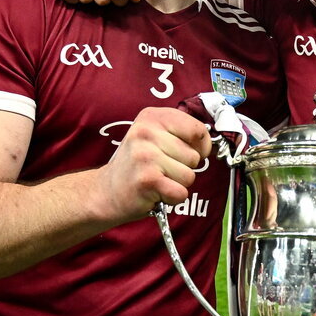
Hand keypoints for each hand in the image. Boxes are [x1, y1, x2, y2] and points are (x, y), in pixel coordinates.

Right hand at [97, 107, 211, 224]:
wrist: (107, 191)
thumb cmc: (137, 165)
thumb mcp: (154, 136)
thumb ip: (181, 133)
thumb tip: (209, 142)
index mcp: (151, 117)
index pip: (197, 128)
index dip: (200, 145)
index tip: (186, 152)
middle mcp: (146, 132)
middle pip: (194, 156)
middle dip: (184, 168)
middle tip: (162, 169)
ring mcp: (146, 156)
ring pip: (189, 175)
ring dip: (177, 183)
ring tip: (158, 179)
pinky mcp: (147, 180)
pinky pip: (181, 193)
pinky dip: (172, 198)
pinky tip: (156, 191)